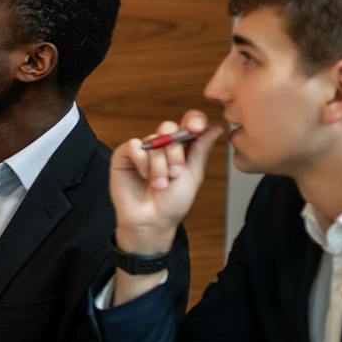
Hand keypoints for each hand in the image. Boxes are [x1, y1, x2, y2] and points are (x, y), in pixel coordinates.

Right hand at [109, 110, 222, 252]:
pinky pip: (135, 145)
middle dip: (175, 152)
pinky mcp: (124, 155)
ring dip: (159, 165)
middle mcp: (162, 146)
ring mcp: (143, 149)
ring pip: (153, 140)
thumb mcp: (193, 175)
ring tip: (159, 184)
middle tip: (175, 173)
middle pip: (169, 128)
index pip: (188, 122)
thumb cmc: (173, 203)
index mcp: (181, 148)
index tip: (196, 127)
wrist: (151, 221)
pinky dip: (142, 162)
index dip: (193, 120)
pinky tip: (143, 176)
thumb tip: (217, 128)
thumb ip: (201, 149)